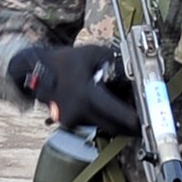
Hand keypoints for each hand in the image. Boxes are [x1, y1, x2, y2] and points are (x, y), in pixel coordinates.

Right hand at [7, 43, 139, 136]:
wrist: (34, 70)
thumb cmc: (64, 61)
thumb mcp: (92, 53)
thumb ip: (112, 60)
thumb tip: (129, 68)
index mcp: (87, 95)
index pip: (116, 114)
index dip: (134, 122)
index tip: (146, 126)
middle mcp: (79, 111)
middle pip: (112, 127)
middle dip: (129, 128)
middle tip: (143, 128)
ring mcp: (71, 119)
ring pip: (101, 126)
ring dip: (116, 124)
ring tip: (130, 120)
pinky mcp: (67, 121)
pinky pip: (90, 123)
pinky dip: (101, 120)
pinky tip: (109, 114)